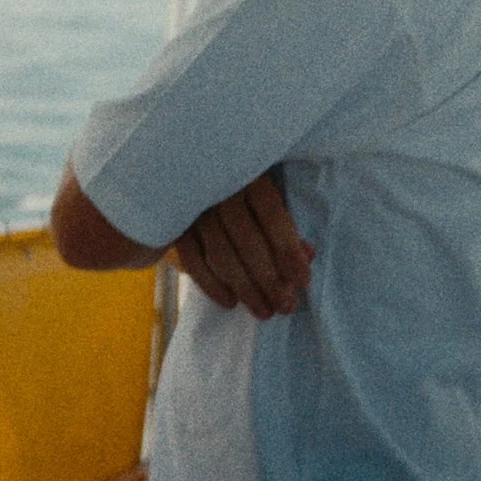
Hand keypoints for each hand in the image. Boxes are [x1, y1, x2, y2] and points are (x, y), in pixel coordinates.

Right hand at [171, 167, 314, 319]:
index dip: (288, 250)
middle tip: (285, 307)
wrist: (183, 169)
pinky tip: (229, 302)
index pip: (272, 216)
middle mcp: (218, 190)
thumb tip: (307, 255)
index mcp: (249, 176)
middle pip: (247, 241)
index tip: (303, 281)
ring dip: (244, 288)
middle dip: (269, 279)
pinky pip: (192, 259)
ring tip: (264, 311)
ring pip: (220, 254)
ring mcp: (192, 207)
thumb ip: (284, 225)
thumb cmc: (241, 187)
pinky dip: (210, 284)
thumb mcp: (267, 195)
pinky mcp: (173, 224)